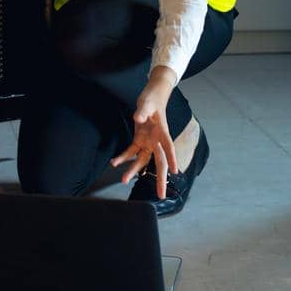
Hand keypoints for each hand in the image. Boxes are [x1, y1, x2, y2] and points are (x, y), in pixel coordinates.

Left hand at [110, 76, 178, 197]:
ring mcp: (148, 141)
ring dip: (134, 170)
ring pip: (143, 160)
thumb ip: (143, 111)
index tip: (175, 171)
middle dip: (160, 179)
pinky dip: (124, 157)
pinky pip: (132, 151)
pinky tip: (115, 162)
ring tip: (123, 180)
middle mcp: (157, 140)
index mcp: (162, 131)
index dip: (172, 158)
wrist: (152, 95)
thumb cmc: (152, 99)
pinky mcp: (140, 139)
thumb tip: (138, 119)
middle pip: (159, 161)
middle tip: (160, 194)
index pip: (168, 146)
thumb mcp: (147, 102)